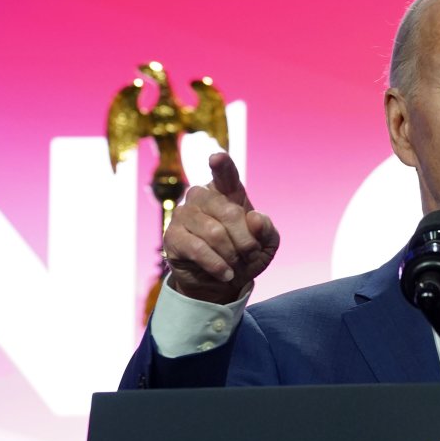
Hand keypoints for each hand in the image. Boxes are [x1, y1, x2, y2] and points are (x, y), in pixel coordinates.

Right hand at [163, 152, 278, 303]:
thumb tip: (255, 218)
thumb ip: (267, 230)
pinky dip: (217, 265)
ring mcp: (184, 214)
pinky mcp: (172, 236)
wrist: (222, 282)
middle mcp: (202, 196)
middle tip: (249, 255)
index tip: (217, 158)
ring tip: (235, 265)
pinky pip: (198, 249)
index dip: (222, 166)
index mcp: (227, 191)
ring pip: (214, 233)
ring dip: (232, 255)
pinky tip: (225, 273)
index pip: (226, 174)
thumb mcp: (265, 245)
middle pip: (230, 212)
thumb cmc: (245, 256)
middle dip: (246, 241)